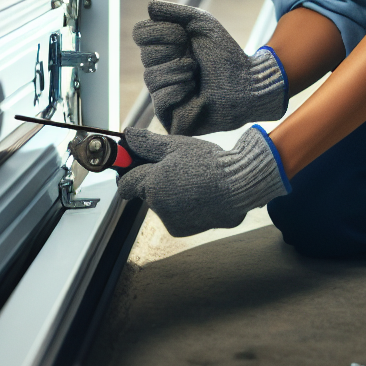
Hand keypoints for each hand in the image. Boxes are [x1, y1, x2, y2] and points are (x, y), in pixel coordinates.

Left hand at [116, 126, 288, 236]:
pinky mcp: (182, 230)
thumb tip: (127, 135)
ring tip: (193, 180)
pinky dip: (181, 207)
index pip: (126, 183)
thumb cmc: (209, 163)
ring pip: (160, 204)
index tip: (137, 163)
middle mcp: (157, 206)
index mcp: (152, 184)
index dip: (129, 171)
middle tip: (175, 166)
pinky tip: (199, 195)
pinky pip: (174, 216)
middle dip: (153, 181)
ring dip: (169, 193)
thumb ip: (147, 143)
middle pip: (145, 192)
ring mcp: (169, 220)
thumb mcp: (176, 146)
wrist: (239, 187)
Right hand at [135, 0, 286, 134]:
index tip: (184, 35)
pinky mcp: (170, 115)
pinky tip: (194, 91)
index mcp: (164, 47)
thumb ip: (175, 12)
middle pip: (145, 55)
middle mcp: (160, 69)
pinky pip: (160, 99)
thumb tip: (149, 7)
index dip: (160, 32)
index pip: (140, 33)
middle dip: (173, 52)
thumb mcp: (201, 23)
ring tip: (196, 74)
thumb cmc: (225, 54)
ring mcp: (163, 92)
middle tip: (195, 58)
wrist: (246, 82)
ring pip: (150, 78)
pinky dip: (178, 90)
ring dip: (178, 71)